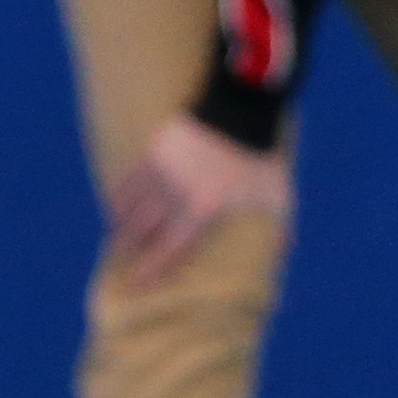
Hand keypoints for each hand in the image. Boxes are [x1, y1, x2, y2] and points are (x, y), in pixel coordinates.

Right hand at [107, 111, 293, 285]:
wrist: (240, 112)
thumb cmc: (262, 160)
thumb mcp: (278, 198)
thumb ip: (278, 229)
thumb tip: (283, 255)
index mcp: (205, 209)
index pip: (172, 247)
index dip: (153, 269)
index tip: (137, 285)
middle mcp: (178, 193)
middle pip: (143, 229)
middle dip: (129, 250)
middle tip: (120, 266)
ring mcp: (162, 171)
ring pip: (131, 205)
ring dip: (121, 226)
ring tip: (117, 241)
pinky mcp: (154, 152)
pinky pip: (129, 180)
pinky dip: (120, 197)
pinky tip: (115, 210)